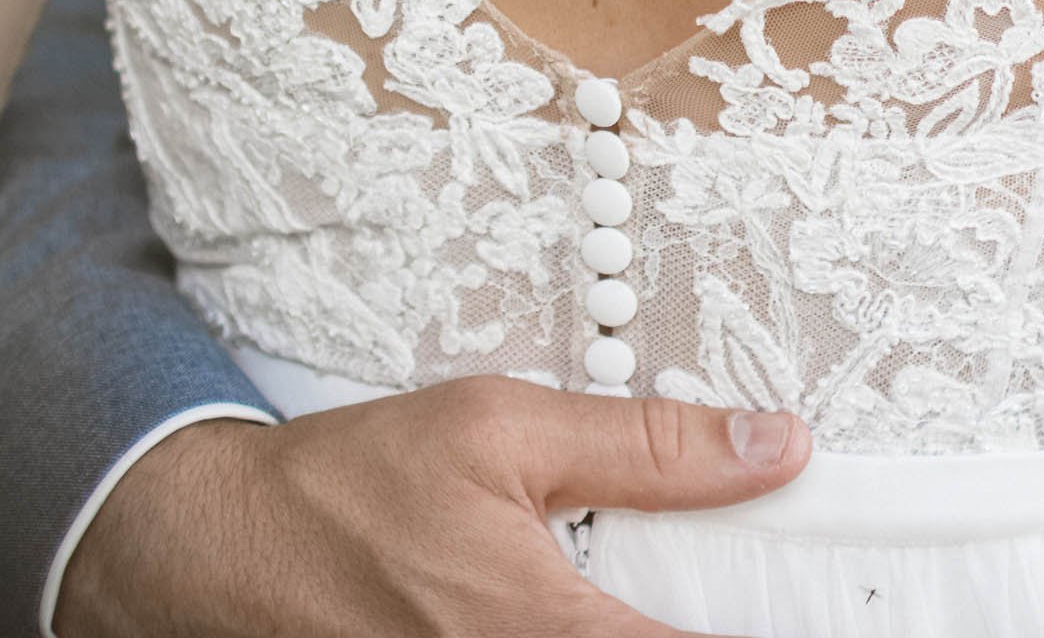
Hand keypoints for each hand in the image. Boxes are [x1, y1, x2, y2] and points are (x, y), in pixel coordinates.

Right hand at [57, 379, 811, 637]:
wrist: (218, 553)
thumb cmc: (355, 483)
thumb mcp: (499, 427)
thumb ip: (646, 446)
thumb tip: (777, 443)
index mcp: (549, 631)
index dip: (773, 624)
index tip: (825, 605)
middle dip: (703, 628)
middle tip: (753, 595)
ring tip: (653, 601)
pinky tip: (592, 615)